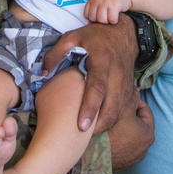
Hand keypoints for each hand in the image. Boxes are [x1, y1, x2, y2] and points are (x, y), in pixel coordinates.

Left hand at [44, 15, 136, 132]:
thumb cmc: (96, 36)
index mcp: (103, 62)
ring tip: (86, 135)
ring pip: (118, 113)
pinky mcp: (129, 91)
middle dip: (99, 126)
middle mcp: (117, 75)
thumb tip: (43, 73)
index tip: (81, 127)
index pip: (98, 88)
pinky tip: (96, 125)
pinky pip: (121, 110)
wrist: (124, 34)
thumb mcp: (74, 37)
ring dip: (104, 126)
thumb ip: (56, 54)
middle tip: (81, 139)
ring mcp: (126, 85)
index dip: (90, 108)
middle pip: (112, 108)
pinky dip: (110, 120)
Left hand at [84, 0, 130, 24]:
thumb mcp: (100, 3)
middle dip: (101, 20)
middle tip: (107, 15)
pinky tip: (117, 15)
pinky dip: (115, 20)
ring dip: (108, 21)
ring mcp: (105, 1)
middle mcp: (97, 0)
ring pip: (102, 20)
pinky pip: (112, 19)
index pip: (86, 15)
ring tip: (111, 16)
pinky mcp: (114, 4)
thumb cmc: (112, 1)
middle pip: (93, 18)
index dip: (93, 18)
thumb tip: (89, 24)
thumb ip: (94, 11)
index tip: (100, 16)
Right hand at [109, 89, 154, 170]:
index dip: (135, 101)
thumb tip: (136, 91)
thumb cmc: (111, 131)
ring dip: (124, 127)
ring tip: (111, 119)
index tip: (124, 97)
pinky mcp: (125, 163)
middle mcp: (145, 148)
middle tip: (117, 107)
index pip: (145, 111)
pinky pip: (124, 145)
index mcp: (148, 134)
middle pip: (138, 123)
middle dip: (129, 114)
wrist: (94, 158)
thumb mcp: (122, 109)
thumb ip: (131, 98)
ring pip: (131, 135)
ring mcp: (134, 157)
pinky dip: (119, 138)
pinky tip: (108, 133)